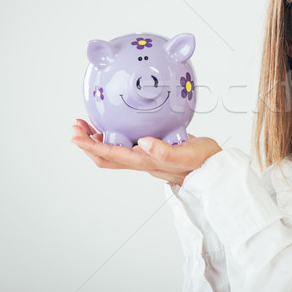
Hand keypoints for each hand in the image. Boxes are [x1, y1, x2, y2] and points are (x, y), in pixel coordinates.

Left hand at [70, 119, 221, 185]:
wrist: (216, 167)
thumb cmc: (204, 161)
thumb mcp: (187, 154)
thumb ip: (166, 151)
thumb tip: (143, 143)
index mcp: (147, 162)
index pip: (112, 155)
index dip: (91, 146)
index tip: (75, 135)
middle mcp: (143, 161)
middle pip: (106, 157)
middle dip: (87, 143)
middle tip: (75, 127)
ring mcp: (146, 157)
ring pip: (113, 152)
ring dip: (96, 140)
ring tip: (86, 126)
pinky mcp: (152, 150)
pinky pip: (126, 145)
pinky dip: (113, 136)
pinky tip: (114, 125)